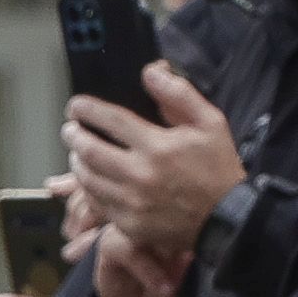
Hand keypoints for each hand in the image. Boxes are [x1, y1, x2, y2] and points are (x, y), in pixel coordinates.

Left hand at [64, 63, 243, 278]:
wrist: (227, 219)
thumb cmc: (218, 168)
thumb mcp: (210, 123)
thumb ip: (178, 94)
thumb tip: (150, 71)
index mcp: (158, 147)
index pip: (111, 121)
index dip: (87, 110)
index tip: (76, 105)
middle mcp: (140, 175)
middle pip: (90, 151)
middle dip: (73, 136)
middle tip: (69, 129)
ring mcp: (132, 203)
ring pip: (88, 179)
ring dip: (77, 162)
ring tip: (78, 152)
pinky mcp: (130, 224)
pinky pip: (98, 203)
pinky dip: (89, 188)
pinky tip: (92, 178)